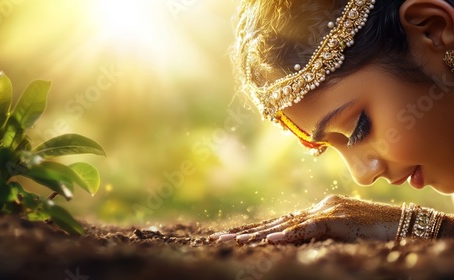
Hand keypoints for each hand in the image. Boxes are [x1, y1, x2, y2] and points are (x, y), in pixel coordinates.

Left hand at [210, 195, 401, 243]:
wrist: (405, 223)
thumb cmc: (375, 231)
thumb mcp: (341, 234)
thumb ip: (317, 234)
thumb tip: (290, 240)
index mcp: (316, 212)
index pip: (278, 222)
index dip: (253, 230)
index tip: (230, 237)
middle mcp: (316, 209)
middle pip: (275, 222)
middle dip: (245, 232)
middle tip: (216, 238)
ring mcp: (326, 212)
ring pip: (286, 225)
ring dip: (257, 234)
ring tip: (232, 241)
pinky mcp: (339, 221)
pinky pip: (310, 229)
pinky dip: (290, 235)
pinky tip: (270, 240)